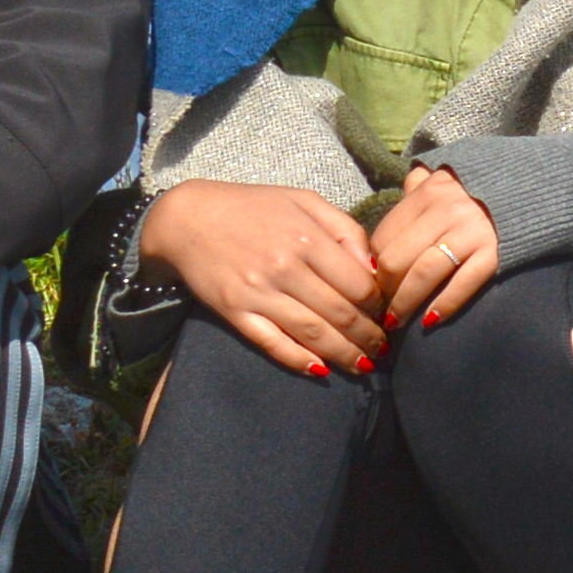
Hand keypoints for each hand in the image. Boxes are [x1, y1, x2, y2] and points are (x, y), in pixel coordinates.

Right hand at [139, 178, 386, 376]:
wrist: (186, 218)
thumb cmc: (252, 207)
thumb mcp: (303, 201)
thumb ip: (345, 229)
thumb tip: (374, 269)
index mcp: (307, 238)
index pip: (359, 285)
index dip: (378, 305)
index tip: (386, 314)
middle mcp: (285, 267)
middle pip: (342, 314)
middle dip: (369, 338)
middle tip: (384, 350)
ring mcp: (258, 292)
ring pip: (314, 334)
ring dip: (345, 355)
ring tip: (365, 365)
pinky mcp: (234, 311)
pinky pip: (272, 343)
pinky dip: (299, 360)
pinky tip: (321, 371)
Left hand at [367, 164, 509, 329]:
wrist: (532, 191)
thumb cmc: (480, 192)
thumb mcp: (445, 180)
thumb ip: (417, 187)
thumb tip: (397, 198)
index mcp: (427, 193)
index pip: (383, 238)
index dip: (374, 267)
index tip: (376, 284)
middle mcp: (445, 210)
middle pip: (396, 259)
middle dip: (385, 289)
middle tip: (384, 307)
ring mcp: (471, 232)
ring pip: (423, 274)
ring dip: (405, 304)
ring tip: (397, 321)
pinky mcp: (494, 252)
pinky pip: (463, 284)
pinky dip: (444, 305)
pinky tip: (431, 320)